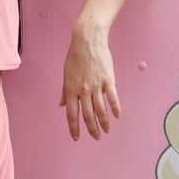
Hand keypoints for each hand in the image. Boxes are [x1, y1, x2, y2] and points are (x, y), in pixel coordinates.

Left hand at [60, 19, 120, 140]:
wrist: (88, 40)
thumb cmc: (75, 56)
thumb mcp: (66, 74)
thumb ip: (64, 91)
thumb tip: (61, 105)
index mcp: (70, 89)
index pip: (71, 114)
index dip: (74, 128)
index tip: (76, 137)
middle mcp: (82, 90)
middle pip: (87, 115)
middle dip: (92, 129)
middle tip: (96, 137)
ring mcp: (96, 85)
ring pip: (100, 109)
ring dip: (104, 122)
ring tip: (106, 130)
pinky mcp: (108, 79)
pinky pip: (112, 97)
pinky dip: (115, 108)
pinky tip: (117, 116)